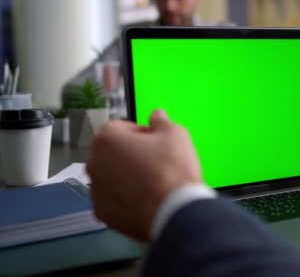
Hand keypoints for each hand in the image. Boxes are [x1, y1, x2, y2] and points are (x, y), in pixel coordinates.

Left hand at [86, 110, 201, 241]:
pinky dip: (125, 198)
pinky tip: (146, 199)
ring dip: (126, 177)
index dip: (141, 133)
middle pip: (112, 152)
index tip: (155, 142)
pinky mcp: (103, 213)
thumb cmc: (171, 171)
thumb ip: (161, 121)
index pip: (120, 127)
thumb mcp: (175, 134)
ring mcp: (96, 191)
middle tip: (155, 162)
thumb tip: (157, 116)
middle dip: (130, 154)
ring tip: (153, 183)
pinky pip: (113, 199)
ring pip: (111, 177)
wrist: (174, 212)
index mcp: (107, 139)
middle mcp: (94, 163)